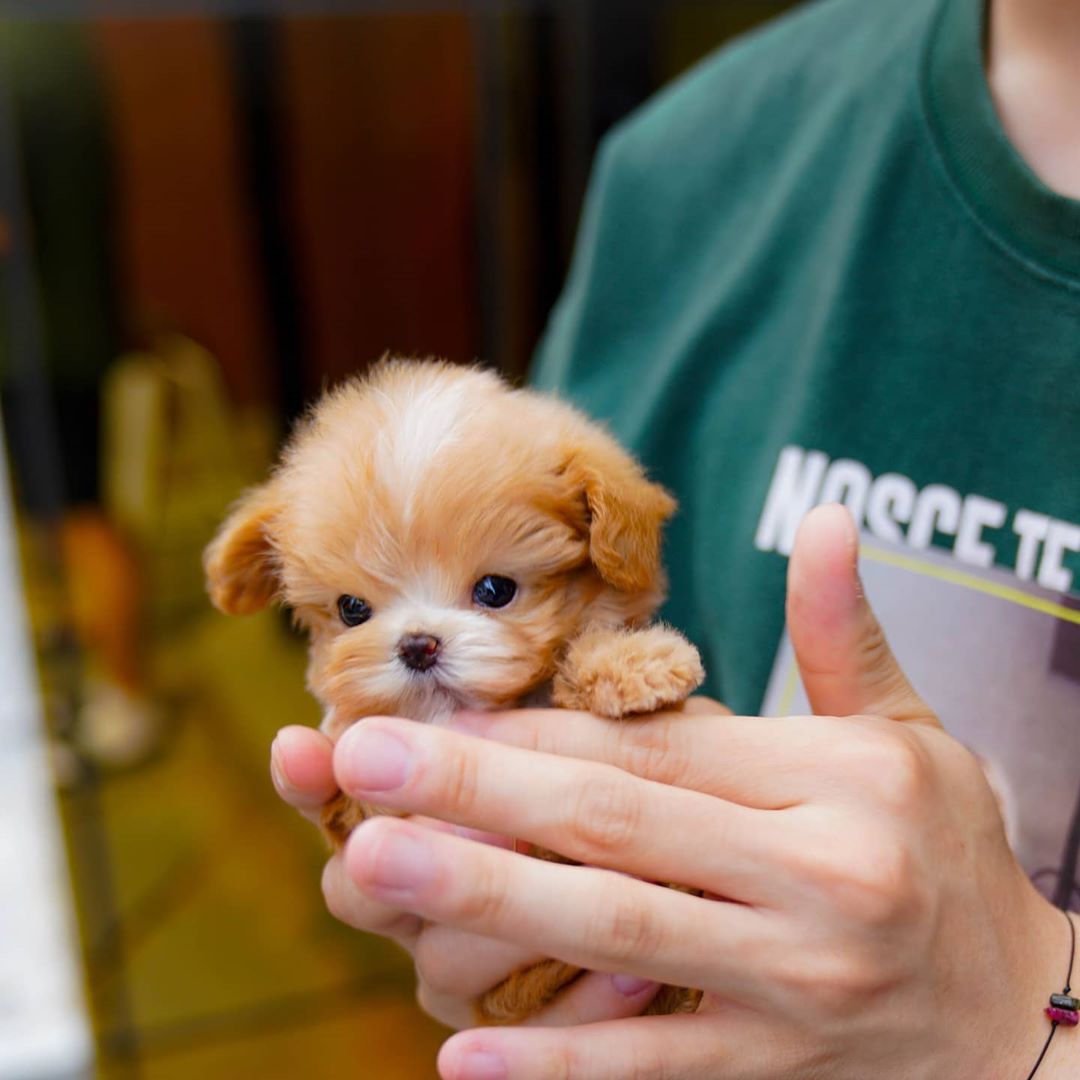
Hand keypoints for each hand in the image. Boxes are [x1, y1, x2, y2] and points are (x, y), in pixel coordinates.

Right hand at [269, 727, 665, 1028]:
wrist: (711, 896)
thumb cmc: (649, 798)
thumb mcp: (609, 749)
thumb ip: (549, 731)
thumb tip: (483, 697)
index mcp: (426, 817)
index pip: (344, 797)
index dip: (312, 777)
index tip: (299, 746)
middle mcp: (423, 900)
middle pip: (359, 889)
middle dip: (403, 858)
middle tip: (459, 828)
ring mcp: (464, 977)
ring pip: (439, 965)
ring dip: (506, 924)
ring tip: (590, 886)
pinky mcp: (523, 1041)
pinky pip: (527, 1043)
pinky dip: (579, 1009)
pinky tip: (634, 976)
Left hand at [329, 505, 1071, 1078]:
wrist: (1029, 1019)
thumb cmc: (946, 852)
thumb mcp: (909, 734)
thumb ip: (845, 634)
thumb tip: (828, 519)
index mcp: (835, 780)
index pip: (654, 745)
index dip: (535, 731)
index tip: (433, 711)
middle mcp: (817, 875)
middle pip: (617, 824)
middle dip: (476, 792)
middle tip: (360, 761)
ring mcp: (797, 985)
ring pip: (618, 933)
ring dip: (486, 899)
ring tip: (371, 869)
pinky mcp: (779, 1074)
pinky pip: (655, 1069)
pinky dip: (558, 1064)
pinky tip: (463, 1051)